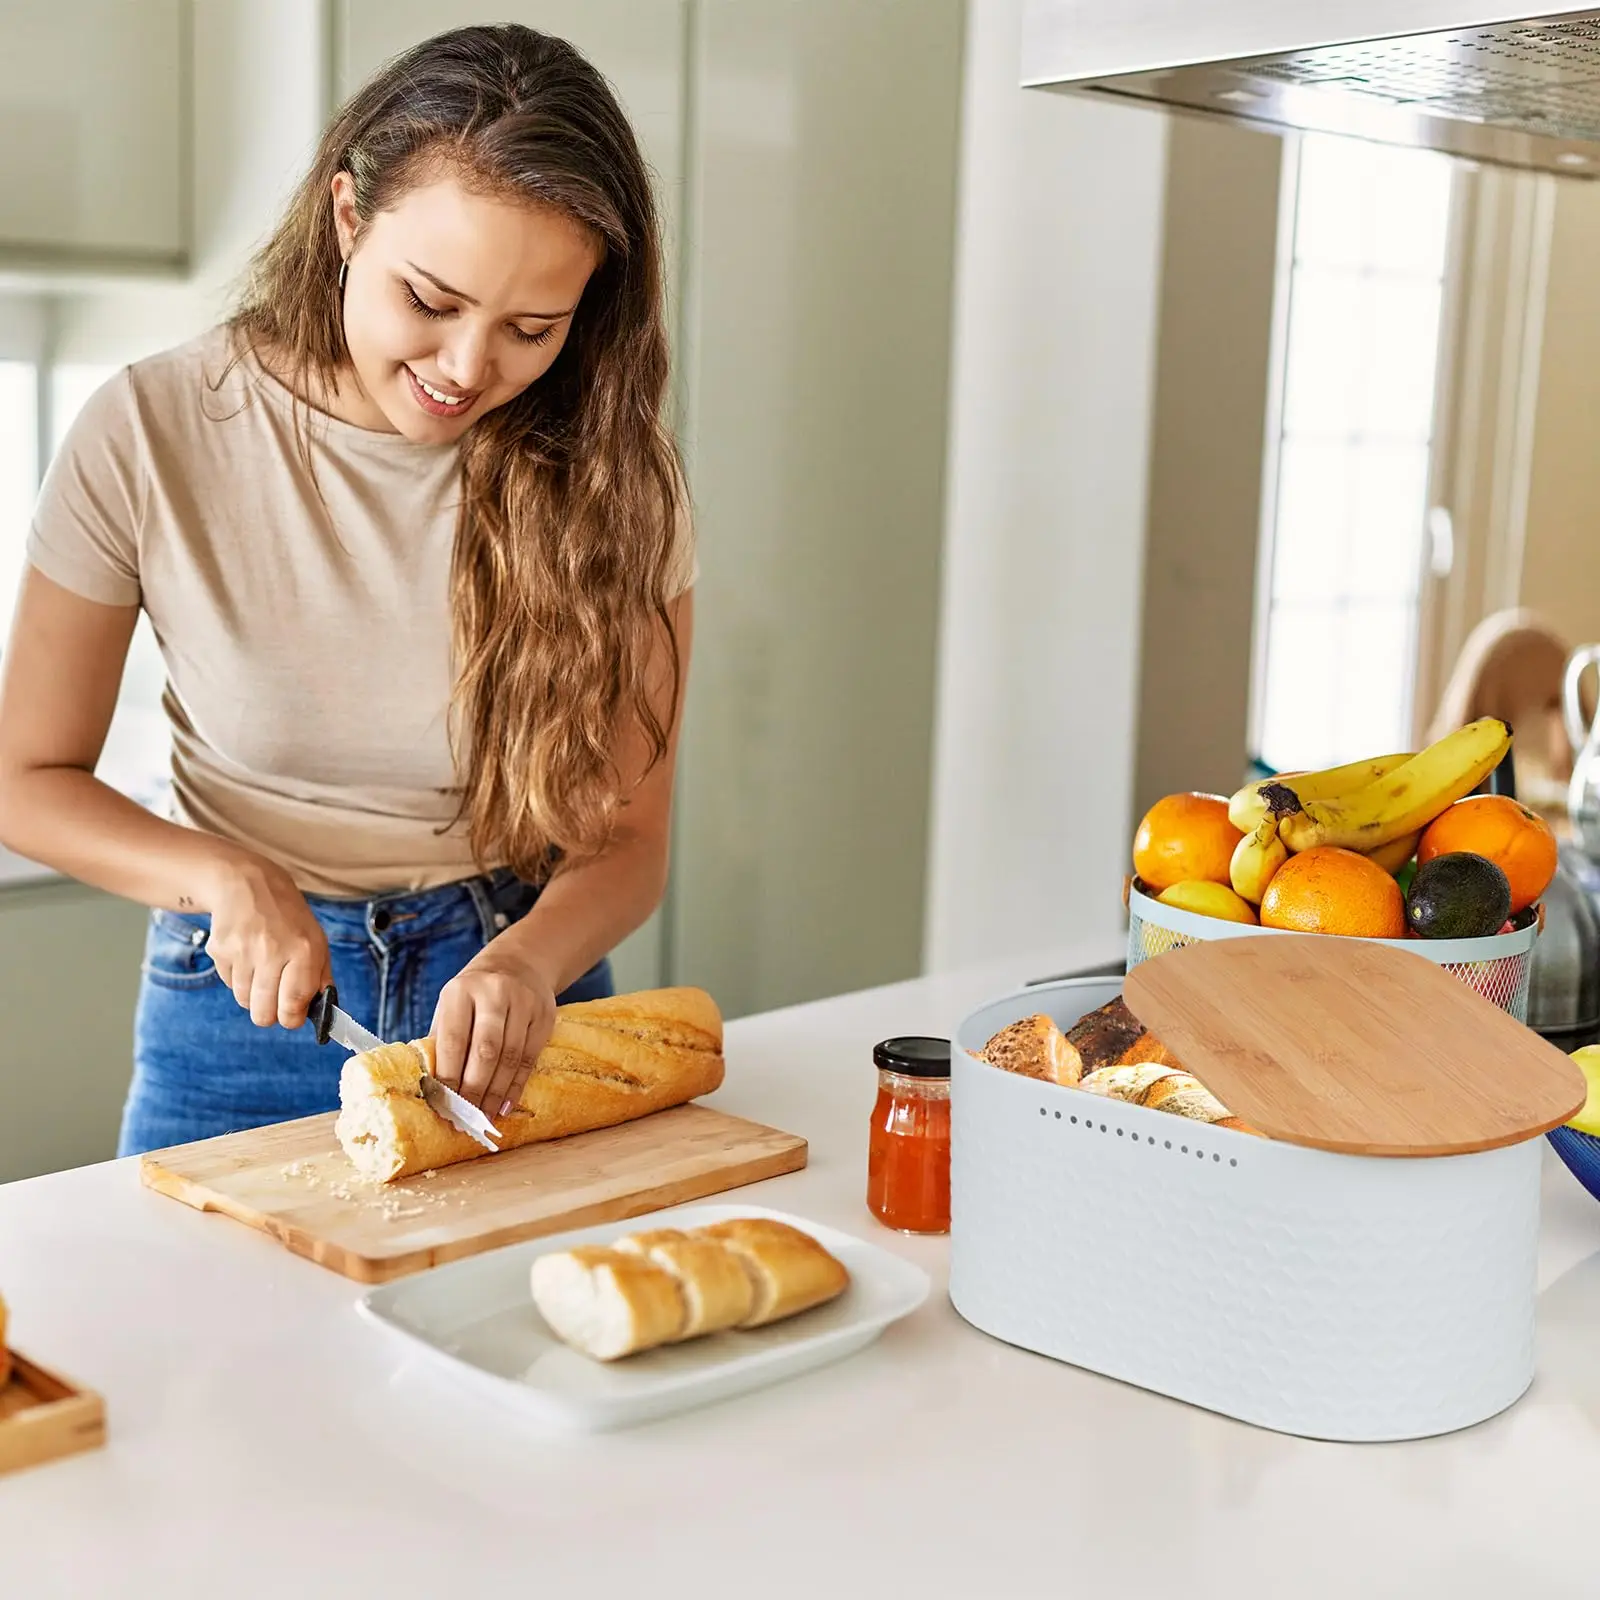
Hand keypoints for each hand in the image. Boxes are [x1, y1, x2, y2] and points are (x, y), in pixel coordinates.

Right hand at [203, 853, 330, 1028]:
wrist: (248, 884)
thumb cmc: (288, 917)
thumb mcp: (316, 940)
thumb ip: (320, 978)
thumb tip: (325, 1013)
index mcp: (304, 950)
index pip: (293, 1004)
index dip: (292, 1018)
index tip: (292, 1016)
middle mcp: (272, 951)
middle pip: (263, 1013)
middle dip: (270, 1014)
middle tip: (275, 1000)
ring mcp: (242, 951)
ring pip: (244, 1002)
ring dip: (253, 995)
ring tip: (262, 970)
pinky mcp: (220, 950)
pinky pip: (229, 984)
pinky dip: (238, 978)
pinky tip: (246, 956)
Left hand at [430, 946, 557, 1114]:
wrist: (518, 963)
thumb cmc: (474, 995)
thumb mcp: (452, 1006)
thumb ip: (441, 1040)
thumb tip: (429, 1088)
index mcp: (461, 991)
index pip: (454, 1040)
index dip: (448, 1076)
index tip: (441, 1106)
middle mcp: (494, 993)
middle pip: (486, 1051)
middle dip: (474, 1090)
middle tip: (465, 1120)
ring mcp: (523, 1003)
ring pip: (511, 1057)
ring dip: (496, 1093)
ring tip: (484, 1118)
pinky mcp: (544, 1015)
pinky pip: (530, 1057)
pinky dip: (517, 1085)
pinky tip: (505, 1104)